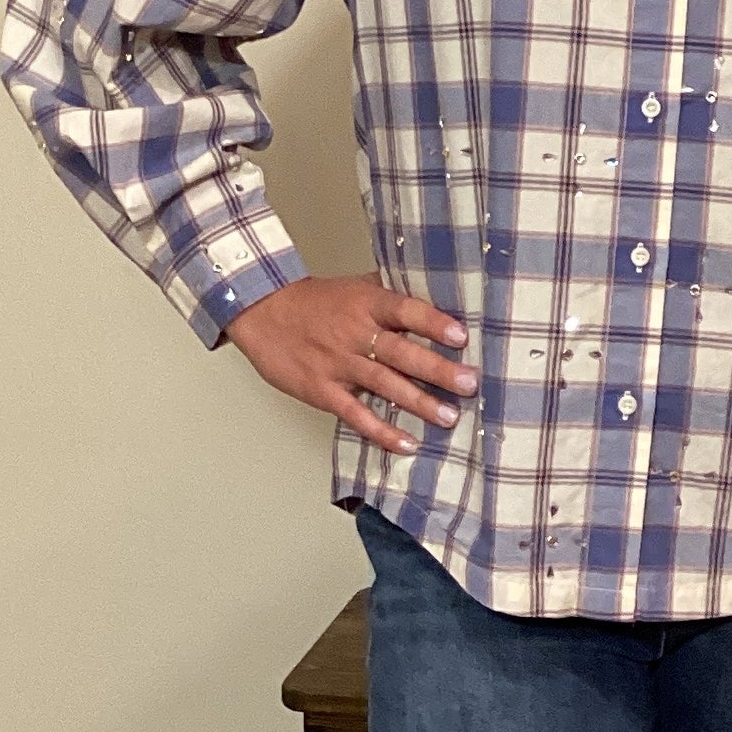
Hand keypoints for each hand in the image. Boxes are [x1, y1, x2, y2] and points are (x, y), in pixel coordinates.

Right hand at [222, 270, 473, 457]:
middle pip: (401, 352)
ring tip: (449, 416)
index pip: (405, 310)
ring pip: (384, 385)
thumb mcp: (355, 288)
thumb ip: (391, 295)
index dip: (433, 323)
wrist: (263, 311)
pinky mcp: (322, 390)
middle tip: (468, 384)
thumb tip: (437, 299)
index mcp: (366, 304)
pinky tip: (406, 443)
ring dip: (418, 402)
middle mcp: (355, 333)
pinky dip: (380, 430)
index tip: (461, 336)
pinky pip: (355, 413)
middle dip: (437, 369)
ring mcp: (338, 364)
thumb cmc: (316, 301)